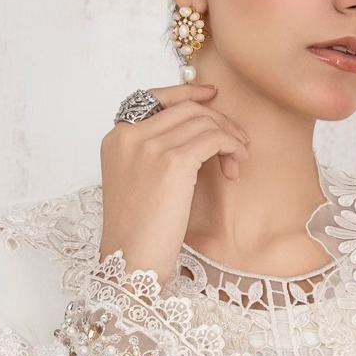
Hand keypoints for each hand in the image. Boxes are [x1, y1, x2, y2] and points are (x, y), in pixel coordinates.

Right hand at [98, 82, 249, 283]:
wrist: (129, 262)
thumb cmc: (137, 233)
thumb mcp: (137, 183)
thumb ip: (153, 154)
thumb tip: (195, 136)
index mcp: (117, 138)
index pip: (155, 98)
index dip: (188, 92)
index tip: (212, 96)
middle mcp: (130, 136)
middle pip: (186, 108)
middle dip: (218, 120)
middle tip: (238, 142)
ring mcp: (149, 147)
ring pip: (203, 121)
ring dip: (229, 137)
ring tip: (238, 162)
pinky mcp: (172, 163)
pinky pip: (214, 139)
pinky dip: (232, 147)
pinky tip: (236, 167)